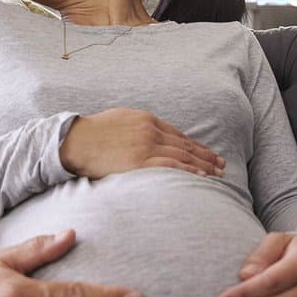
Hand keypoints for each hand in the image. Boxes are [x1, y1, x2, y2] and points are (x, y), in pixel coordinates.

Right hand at [59, 108, 224, 178]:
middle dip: (206, 156)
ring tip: (216, 174)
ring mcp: (145, 146)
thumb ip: (139, 127)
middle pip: (185, 145)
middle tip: (221, 165)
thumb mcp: (120, 120)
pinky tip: (200, 177)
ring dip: (202, 165)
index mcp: (146, 119)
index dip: (197, 145)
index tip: (209, 154)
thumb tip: (153, 137)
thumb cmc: (93, 132)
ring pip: (182, 156)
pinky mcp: (138, 161)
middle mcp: (150, 131)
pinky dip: (187, 171)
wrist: (74, 140)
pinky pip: (169, 167)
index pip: (179, 135)